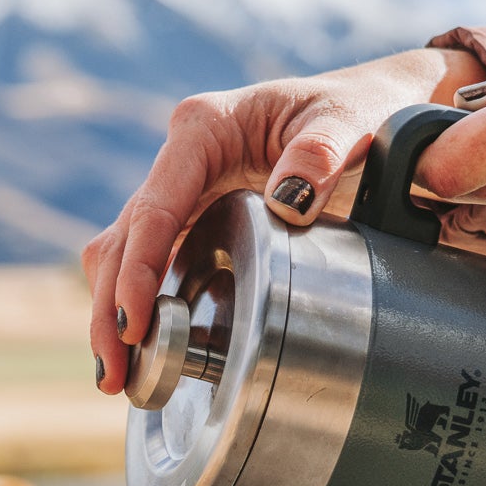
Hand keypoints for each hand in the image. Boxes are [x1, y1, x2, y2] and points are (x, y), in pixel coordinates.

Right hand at [84, 47, 482, 393]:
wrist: (372, 108)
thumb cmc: (360, 109)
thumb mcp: (352, 119)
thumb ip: (322, 151)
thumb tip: (289, 203)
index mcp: (206, 127)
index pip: (155, 206)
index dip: (139, 270)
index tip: (136, 323)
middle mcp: (182, 158)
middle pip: (125, 238)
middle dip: (112, 306)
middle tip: (113, 373)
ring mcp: (183, 190)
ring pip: (125, 255)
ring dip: (113, 314)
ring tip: (116, 377)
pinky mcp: (193, 218)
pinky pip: (153, 264)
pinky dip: (140, 308)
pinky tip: (141, 354)